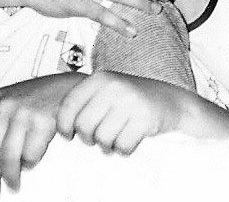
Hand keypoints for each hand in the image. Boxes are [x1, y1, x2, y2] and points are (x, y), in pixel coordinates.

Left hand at [0, 73, 86, 198]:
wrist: (71, 88)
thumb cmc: (43, 97)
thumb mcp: (14, 101)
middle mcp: (4, 105)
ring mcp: (22, 112)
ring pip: (8, 156)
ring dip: (10, 177)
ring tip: (13, 186)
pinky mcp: (40, 121)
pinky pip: (30, 154)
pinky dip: (30, 163)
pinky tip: (31, 161)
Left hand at [56, 71, 186, 154]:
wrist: (170, 100)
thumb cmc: (130, 99)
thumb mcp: (106, 89)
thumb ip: (84, 100)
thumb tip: (58, 125)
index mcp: (100, 78)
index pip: (69, 104)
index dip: (64, 124)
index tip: (68, 135)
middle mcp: (114, 86)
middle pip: (84, 125)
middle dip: (88, 138)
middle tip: (96, 139)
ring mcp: (130, 101)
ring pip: (103, 138)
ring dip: (107, 146)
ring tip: (113, 140)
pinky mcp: (145, 118)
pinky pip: (123, 146)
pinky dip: (123, 149)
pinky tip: (128, 141)